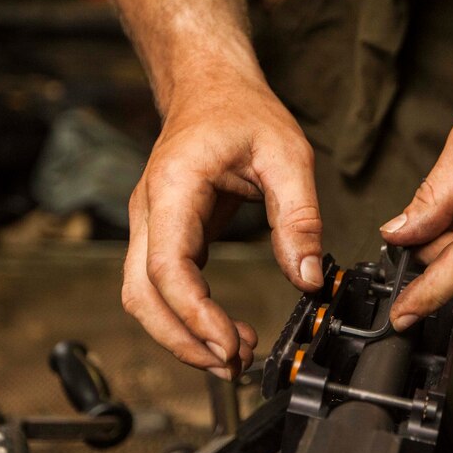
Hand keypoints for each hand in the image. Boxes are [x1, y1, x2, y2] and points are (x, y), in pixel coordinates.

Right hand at [122, 69, 322, 378]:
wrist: (209, 86)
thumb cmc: (242, 111)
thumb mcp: (288, 155)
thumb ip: (300, 218)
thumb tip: (310, 278)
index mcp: (174, 187)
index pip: (168, 267)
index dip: (195, 316)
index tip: (229, 345)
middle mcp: (149, 210)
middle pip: (142, 295)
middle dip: (182, 341)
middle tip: (232, 366)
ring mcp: (150, 225)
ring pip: (143, 298)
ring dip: (181, 336)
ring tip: (232, 357)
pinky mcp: (162, 236)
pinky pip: (161, 288)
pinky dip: (186, 319)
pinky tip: (223, 333)